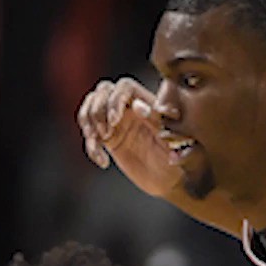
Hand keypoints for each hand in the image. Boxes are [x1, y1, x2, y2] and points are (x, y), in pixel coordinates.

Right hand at [76, 78, 181, 196]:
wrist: (170, 179)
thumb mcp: (171, 139)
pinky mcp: (108, 139)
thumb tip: (138, 106)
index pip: (125, 86)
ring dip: (88, 123)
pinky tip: (103, 162)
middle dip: (98, 109)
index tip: (114, 121)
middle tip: (105, 133)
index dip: (115, 99)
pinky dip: (90, 147)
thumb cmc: (177, 157)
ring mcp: (117, 122)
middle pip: (103, 91)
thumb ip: (156, 120)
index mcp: (147, 103)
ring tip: (99, 143)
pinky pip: (90, 134)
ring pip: (91, 107)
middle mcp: (130, 108)